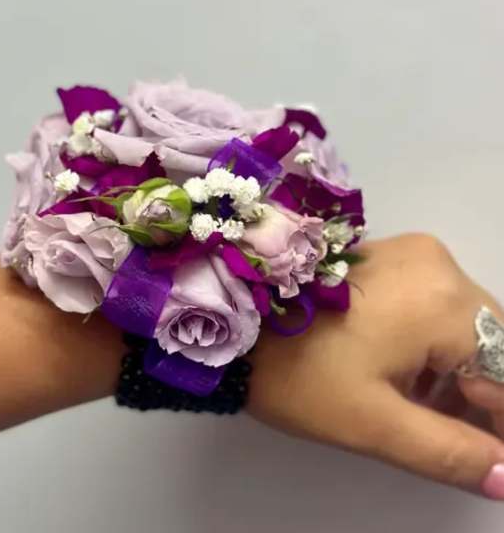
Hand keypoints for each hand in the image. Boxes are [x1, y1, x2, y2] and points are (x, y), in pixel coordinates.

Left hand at [247, 233, 503, 498]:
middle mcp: (437, 264)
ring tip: (432, 414)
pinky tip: (411, 376)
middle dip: (483, 395)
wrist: (233, 322)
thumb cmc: (298, 374)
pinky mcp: (387, 255)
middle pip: (490, 341)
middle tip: (464, 441)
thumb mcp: (374, 423)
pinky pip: (434, 303)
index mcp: (443, 300)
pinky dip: (434, 342)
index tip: (492, 457)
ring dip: (460, 371)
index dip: (501, 420)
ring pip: (463, 323)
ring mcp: (410, 253)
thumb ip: (451, 452)